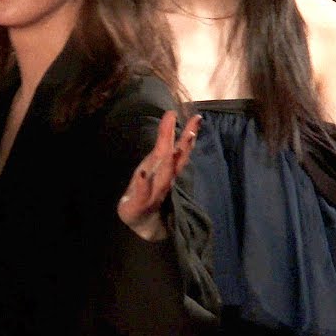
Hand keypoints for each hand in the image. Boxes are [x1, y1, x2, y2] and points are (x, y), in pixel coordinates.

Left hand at [117, 112, 201, 240]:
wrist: (140, 221)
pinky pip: (143, 193)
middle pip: (176, 162)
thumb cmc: (148, 188)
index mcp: (167, 169)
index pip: (180, 149)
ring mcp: (154, 192)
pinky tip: (144, 174)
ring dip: (169, 164)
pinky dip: (144, 185)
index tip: (197, 117)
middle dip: (184, 147)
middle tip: (192, 131)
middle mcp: (165, 180)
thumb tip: (171, 115)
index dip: (189, 134)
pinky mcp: (139, 203)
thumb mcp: (154, 163)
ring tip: (173, 150)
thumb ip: (164, 140)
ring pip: (164, 178)